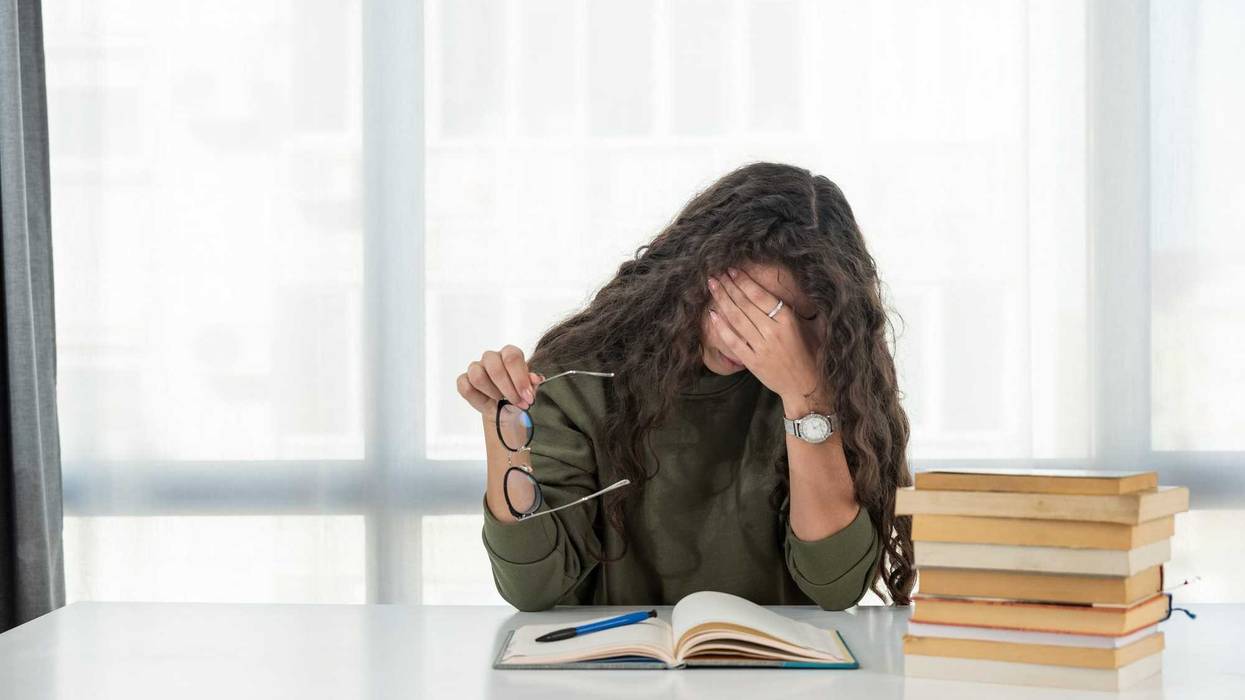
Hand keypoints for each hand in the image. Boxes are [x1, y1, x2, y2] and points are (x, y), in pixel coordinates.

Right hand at [457, 344, 544, 421]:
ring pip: (478, 376)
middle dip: (508, 389)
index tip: (528, 397)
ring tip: (502, 402)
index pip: (512, 357)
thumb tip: (535, 379)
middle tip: (518, 403)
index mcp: (509, 354)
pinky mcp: (464, 380)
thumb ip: (532, 384)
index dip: (520, 379)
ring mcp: (476, 368)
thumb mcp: (529, 392)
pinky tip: (488, 403)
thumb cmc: (518, 398)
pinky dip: (478, 398)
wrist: (505, 413)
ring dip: (492, 393)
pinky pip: (465, 387)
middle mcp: (491, 358)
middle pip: (495, 367)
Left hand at [707, 267, 830, 408]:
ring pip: (737, 319)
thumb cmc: (811, 354)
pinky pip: (733, 342)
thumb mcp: (813, 327)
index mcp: (788, 321)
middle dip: (729, 287)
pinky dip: (722, 328)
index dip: (744, 282)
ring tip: (713, 286)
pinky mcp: (752, 362)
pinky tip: (712, 315)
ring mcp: (761, 348)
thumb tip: (794, 287)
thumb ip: (799, 309)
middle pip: (745, 305)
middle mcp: (772, 332)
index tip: (732, 270)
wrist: (806, 386)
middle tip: (716, 274)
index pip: (760, 296)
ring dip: (723, 301)